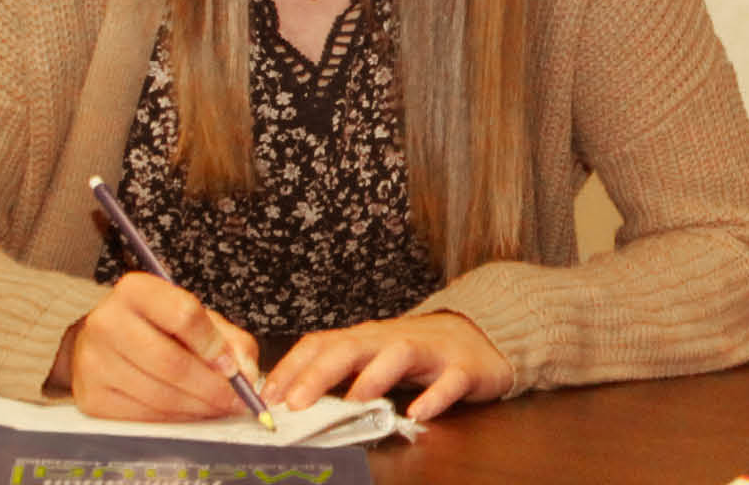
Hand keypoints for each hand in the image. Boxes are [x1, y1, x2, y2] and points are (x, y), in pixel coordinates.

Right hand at [55, 273, 264, 420]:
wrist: (102, 342)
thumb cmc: (154, 327)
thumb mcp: (192, 317)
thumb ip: (228, 339)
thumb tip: (245, 373)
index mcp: (135, 291)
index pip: (183, 314)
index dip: (214, 345)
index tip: (232, 367)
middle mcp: (107, 322)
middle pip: (171, 362)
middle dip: (212, 387)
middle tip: (235, 400)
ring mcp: (94, 361)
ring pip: (159, 395)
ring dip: (198, 408)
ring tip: (218, 408)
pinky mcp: (91, 397)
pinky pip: (143, 416)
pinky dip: (175, 420)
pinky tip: (190, 413)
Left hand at [266, 311, 513, 420]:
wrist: (481, 335)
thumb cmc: (417, 353)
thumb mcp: (373, 358)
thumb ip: (338, 374)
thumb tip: (288, 398)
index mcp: (365, 339)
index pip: (321, 344)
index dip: (291, 368)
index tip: (266, 396)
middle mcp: (391, 340)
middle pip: (351, 348)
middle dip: (319, 374)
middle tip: (295, 403)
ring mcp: (429, 352)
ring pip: (398, 355)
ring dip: (373, 378)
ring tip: (353, 403)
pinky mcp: (462, 368)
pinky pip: (448, 381)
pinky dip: (434, 397)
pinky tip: (418, 414)